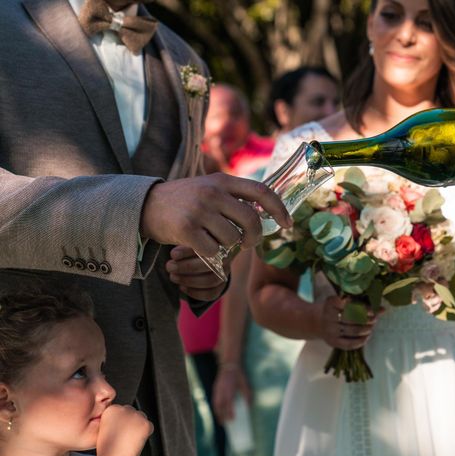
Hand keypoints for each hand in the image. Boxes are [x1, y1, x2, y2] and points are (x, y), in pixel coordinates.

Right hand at [96, 404, 153, 455]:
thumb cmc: (107, 448)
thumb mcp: (103, 429)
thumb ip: (111, 421)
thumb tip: (120, 422)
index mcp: (112, 410)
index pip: (120, 410)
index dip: (120, 422)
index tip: (119, 430)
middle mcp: (125, 409)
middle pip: (131, 412)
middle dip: (130, 422)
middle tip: (126, 435)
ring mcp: (137, 415)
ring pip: (141, 418)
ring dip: (138, 426)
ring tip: (130, 439)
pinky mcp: (146, 423)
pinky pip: (149, 426)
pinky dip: (146, 433)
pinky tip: (137, 440)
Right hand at [141, 173, 292, 256]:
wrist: (145, 205)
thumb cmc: (185, 201)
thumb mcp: (210, 188)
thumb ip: (235, 197)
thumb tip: (267, 213)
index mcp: (223, 181)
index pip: (262, 191)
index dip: (279, 208)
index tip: (288, 224)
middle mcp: (213, 192)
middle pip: (250, 221)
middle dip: (254, 238)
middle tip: (247, 244)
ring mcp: (199, 210)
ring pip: (232, 239)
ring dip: (227, 247)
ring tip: (213, 240)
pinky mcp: (186, 229)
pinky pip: (213, 251)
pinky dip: (210, 254)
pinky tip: (200, 247)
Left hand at [166, 245, 228, 300]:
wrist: (200, 255)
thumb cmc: (191, 245)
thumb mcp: (189, 239)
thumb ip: (186, 242)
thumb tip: (175, 255)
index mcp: (219, 243)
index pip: (207, 248)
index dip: (188, 252)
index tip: (173, 254)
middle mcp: (226, 258)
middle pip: (210, 265)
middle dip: (187, 267)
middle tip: (170, 266)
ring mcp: (224, 272)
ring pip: (211, 281)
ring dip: (188, 280)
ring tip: (173, 276)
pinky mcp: (221, 286)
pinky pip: (211, 293)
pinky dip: (194, 292)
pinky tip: (182, 287)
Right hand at [213, 365, 251, 422]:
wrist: (230, 364)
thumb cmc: (239, 375)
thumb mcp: (245, 384)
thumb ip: (247, 395)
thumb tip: (249, 406)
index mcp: (230, 390)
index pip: (229, 404)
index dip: (229, 413)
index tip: (232, 420)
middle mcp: (222, 391)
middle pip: (220, 406)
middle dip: (222, 416)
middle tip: (224, 424)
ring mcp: (217, 389)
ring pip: (216, 404)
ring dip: (217, 413)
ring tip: (220, 420)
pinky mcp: (215, 388)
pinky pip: (214, 400)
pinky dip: (215, 407)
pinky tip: (217, 411)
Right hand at [315, 297, 378, 349]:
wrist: (315, 321)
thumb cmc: (334, 309)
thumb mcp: (342, 301)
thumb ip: (360, 304)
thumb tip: (383, 310)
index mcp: (331, 303)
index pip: (351, 305)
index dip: (365, 308)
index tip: (374, 310)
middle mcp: (328, 316)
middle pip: (353, 318)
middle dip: (368, 319)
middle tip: (375, 319)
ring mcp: (330, 331)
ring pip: (353, 331)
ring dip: (366, 329)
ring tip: (371, 326)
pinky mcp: (332, 342)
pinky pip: (349, 344)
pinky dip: (361, 341)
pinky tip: (367, 337)